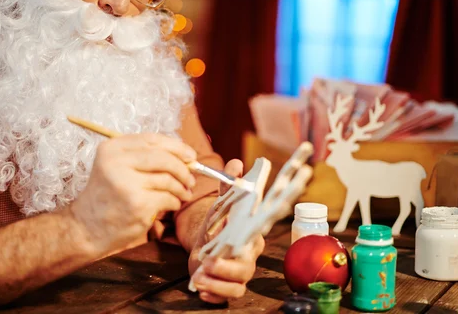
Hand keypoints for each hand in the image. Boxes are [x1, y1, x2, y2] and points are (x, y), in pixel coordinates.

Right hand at [69, 133, 196, 253]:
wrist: (87, 228)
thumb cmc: (108, 196)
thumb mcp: (117, 167)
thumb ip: (145, 157)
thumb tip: (186, 156)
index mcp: (112, 148)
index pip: (152, 140)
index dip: (177, 147)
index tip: (191, 155)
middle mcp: (117, 162)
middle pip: (164, 158)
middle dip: (183, 169)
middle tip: (191, 179)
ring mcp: (127, 184)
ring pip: (169, 179)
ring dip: (181, 188)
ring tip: (184, 193)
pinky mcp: (138, 204)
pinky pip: (168, 198)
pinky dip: (175, 202)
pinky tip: (171, 204)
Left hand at [188, 159, 264, 303]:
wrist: (205, 244)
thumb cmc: (218, 223)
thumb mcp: (220, 203)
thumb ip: (228, 186)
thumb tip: (234, 162)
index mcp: (251, 234)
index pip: (258, 238)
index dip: (250, 242)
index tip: (239, 242)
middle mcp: (248, 255)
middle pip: (246, 267)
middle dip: (226, 268)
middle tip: (207, 262)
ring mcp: (240, 273)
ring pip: (237, 285)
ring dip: (216, 283)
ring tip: (199, 276)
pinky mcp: (228, 286)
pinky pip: (228, 296)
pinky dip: (214, 295)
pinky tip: (201, 289)